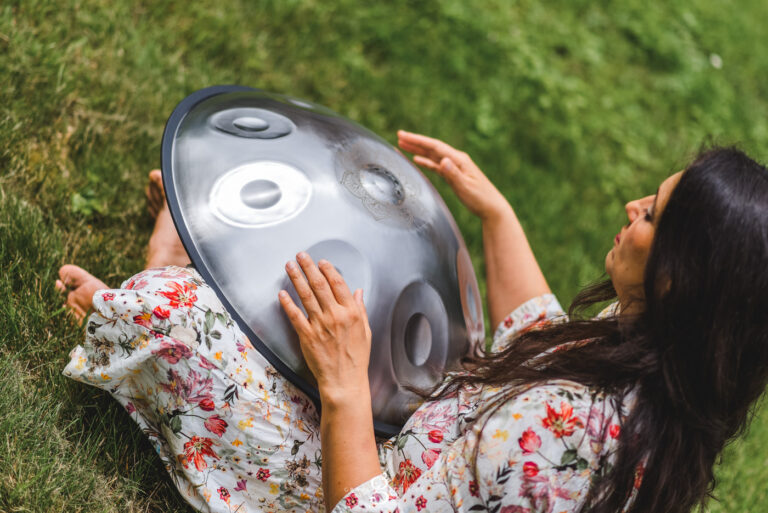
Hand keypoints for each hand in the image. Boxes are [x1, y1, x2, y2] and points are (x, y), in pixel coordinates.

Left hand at [278, 252, 371, 402]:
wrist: (344, 381)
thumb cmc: (356, 358)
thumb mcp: (366, 331)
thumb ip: (360, 309)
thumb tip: (357, 291)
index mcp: (351, 313)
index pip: (338, 284)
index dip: (328, 270)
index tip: (321, 261)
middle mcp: (335, 316)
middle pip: (319, 285)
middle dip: (309, 267)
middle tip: (301, 255)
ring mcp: (320, 325)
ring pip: (306, 296)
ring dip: (296, 278)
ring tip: (289, 266)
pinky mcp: (307, 336)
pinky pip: (295, 315)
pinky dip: (287, 303)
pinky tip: (282, 293)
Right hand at [397, 130, 509, 220]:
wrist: (492, 208)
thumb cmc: (480, 198)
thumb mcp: (465, 187)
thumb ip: (453, 174)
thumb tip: (443, 160)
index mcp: (458, 160)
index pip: (434, 146)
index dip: (417, 140)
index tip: (403, 135)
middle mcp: (456, 160)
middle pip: (432, 148)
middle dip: (415, 141)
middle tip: (399, 135)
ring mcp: (455, 167)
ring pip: (433, 155)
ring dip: (418, 149)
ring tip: (404, 145)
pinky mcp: (454, 175)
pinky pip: (436, 165)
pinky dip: (426, 161)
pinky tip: (418, 160)